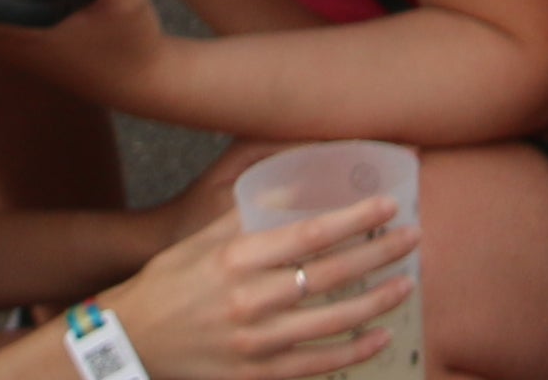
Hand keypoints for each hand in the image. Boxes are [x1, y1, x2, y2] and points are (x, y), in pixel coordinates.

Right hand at [106, 186, 420, 379]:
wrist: (133, 340)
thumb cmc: (169, 282)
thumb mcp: (202, 240)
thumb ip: (249, 215)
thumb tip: (296, 186)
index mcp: (236, 259)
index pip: (310, 234)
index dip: (355, 218)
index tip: (389, 205)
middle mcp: (249, 300)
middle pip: (330, 275)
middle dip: (379, 255)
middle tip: (413, 239)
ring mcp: (255, 342)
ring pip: (332, 322)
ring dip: (376, 302)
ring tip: (406, 284)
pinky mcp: (257, 374)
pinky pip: (318, 365)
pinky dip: (354, 352)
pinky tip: (380, 337)